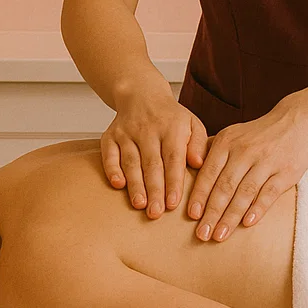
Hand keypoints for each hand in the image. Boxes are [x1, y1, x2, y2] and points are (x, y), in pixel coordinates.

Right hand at [101, 87, 208, 217]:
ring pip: (131, 161)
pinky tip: (117, 185)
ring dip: (135, 184)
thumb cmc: (171, 117)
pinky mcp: (110, 136)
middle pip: (151, 163)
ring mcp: (127, 132)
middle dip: (154, 189)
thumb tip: (198, 163)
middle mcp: (148, 129)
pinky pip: (109, 154)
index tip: (173, 203)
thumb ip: (198, 144)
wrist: (142, 94)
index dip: (173, 181)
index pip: (173, 158)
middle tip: (156, 213)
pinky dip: (112, 169)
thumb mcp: (192, 123)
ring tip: (140, 205)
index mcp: (171, 128)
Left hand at [188, 101, 307, 242]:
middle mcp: (245, 151)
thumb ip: (213, 152)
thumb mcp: (233, 134)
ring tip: (219, 235)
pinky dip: (258, 209)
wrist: (297, 120)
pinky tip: (247, 223)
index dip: (200, 195)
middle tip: (201, 234)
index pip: (209, 173)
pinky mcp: (286, 172)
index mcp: (227, 142)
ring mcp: (266, 161)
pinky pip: (269, 193)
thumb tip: (189, 170)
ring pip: (245, 193)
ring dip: (231, 217)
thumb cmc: (259, 134)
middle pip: (225, 187)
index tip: (192, 215)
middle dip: (211, 213)